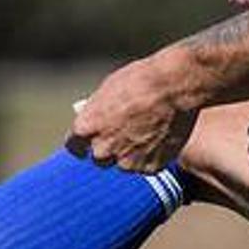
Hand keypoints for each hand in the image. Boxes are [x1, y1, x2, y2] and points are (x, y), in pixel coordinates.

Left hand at [65, 53, 197, 173]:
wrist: (174, 86)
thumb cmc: (140, 81)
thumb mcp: (107, 91)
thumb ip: (97, 112)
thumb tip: (95, 120)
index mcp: (86, 128)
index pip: (74, 145)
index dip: (82, 142)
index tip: (88, 141)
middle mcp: (103, 149)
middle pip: (99, 158)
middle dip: (108, 148)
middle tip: (123, 135)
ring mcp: (127, 161)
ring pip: (124, 163)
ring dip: (131, 154)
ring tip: (147, 133)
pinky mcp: (150, 167)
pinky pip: (146, 166)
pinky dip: (151, 156)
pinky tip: (160, 138)